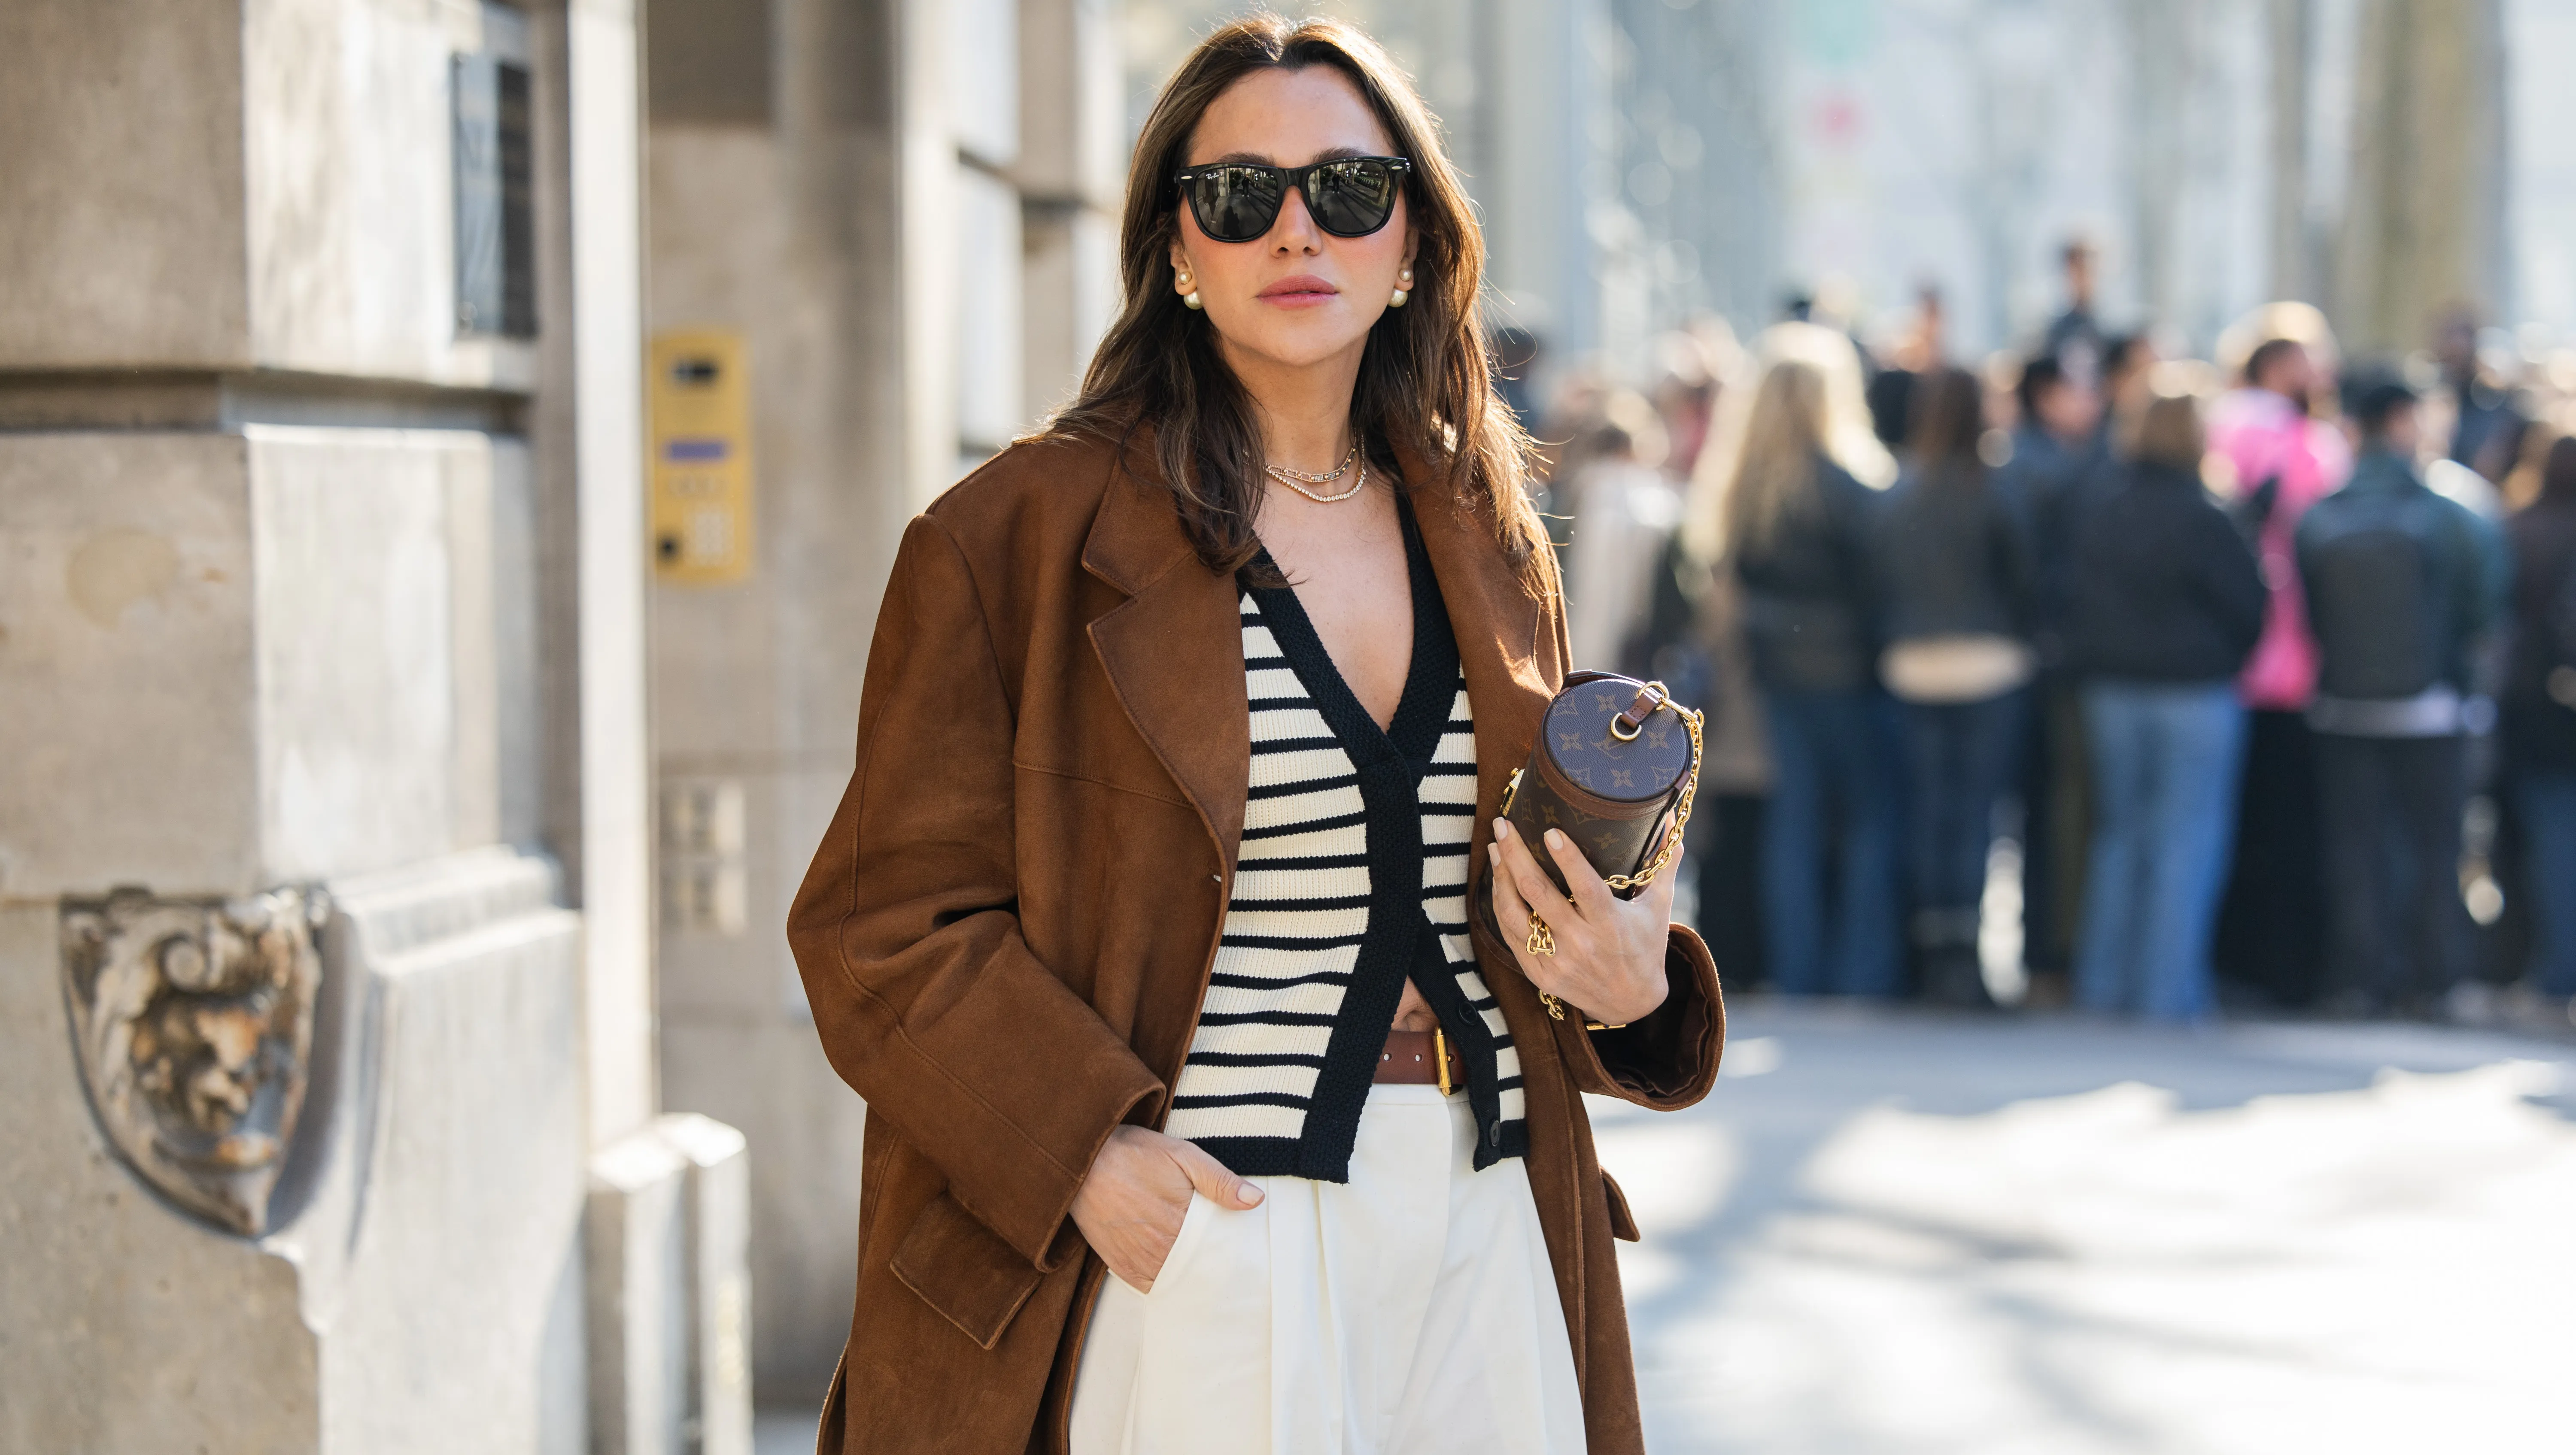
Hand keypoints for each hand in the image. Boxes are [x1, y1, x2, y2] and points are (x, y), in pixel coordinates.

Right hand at [1070, 1125, 1262, 1292]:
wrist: (1082, 1162)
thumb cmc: (1134, 1154)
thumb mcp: (1182, 1155)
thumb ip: (1219, 1180)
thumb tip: (1255, 1200)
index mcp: (1180, 1222)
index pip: (1217, 1252)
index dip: (1230, 1253)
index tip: (1242, 1254)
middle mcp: (1159, 1248)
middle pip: (1198, 1270)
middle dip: (1212, 1267)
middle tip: (1224, 1261)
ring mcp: (1137, 1260)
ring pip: (1176, 1281)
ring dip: (1189, 1276)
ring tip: (1201, 1266)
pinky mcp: (1119, 1265)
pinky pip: (1150, 1286)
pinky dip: (1164, 1281)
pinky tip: (1172, 1269)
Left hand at [1487, 817, 1673, 1025]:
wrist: (1632, 1003)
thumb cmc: (1646, 947)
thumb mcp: (1659, 908)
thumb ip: (1663, 865)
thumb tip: (1671, 821)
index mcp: (1610, 925)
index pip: (1586, 888)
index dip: (1568, 859)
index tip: (1550, 830)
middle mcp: (1581, 943)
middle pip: (1539, 893)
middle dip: (1516, 855)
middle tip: (1503, 824)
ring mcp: (1557, 961)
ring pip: (1515, 914)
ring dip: (1500, 878)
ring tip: (1496, 848)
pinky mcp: (1540, 975)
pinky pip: (1510, 936)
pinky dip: (1500, 906)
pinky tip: (1498, 882)